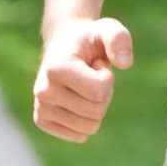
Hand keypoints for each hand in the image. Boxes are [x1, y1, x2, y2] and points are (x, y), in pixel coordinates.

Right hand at [32, 16, 133, 143]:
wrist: (65, 46)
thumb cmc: (90, 39)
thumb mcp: (108, 30)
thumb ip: (119, 39)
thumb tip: (125, 63)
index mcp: (55, 68)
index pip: (98, 91)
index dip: (107, 78)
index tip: (97, 64)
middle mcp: (43, 90)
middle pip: (96, 112)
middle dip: (104, 94)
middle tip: (92, 76)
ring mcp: (41, 107)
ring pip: (89, 127)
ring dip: (96, 107)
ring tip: (85, 86)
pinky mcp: (42, 120)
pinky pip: (79, 136)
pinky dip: (86, 120)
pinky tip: (76, 98)